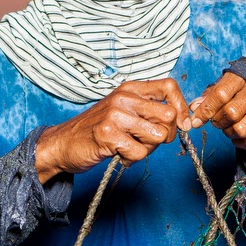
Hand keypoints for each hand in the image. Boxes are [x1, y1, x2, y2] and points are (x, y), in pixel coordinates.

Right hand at [35, 79, 188, 181]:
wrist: (63, 144)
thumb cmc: (97, 130)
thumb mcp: (123, 111)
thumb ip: (148, 111)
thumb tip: (182, 121)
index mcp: (130, 88)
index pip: (169, 86)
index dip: (182, 107)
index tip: (183, 125)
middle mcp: (124, 97)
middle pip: (169, 116)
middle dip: (165, 136)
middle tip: (147, 142)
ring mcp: (115, 114)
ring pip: (158, 136)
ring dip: (147, 149)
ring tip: (129, 147)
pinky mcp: (108, 133)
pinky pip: (140, 152)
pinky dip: (132, 159)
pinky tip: (119, 155)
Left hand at [189, 72, 245, 149]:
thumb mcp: (229, 82)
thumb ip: (211, 94)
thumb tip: (195, 107)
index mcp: (243, 76)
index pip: (221, 94)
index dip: (205, 110)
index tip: (196, 120)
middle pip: (231, 113)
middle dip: (218, 121)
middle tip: (217, 121)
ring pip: (241, 129)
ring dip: (229, 133)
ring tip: (228, 127)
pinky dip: (240, 143)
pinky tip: (237, 136)